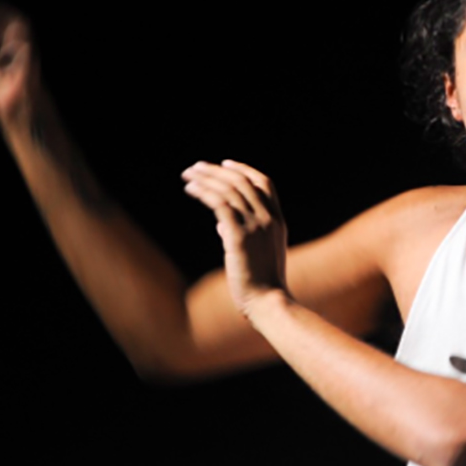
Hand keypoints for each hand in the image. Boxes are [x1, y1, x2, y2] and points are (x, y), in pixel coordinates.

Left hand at [181, 160, 289, 316]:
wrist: (268, 302)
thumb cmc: (261, 284)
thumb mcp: (258, 254)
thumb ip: (242, 235)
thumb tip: (221, 226)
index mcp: (277, 221)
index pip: (264, 183)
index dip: (243, 169)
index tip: (224, 163)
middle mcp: (269, 219)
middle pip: (242, 181)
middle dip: (217, 170)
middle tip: (196, 167)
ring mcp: (256, 226)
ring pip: (229, 189)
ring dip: (206, 178)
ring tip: (188, 175)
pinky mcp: (239, 237)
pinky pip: (220, 204)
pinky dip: (204, 192)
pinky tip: (191, 189)